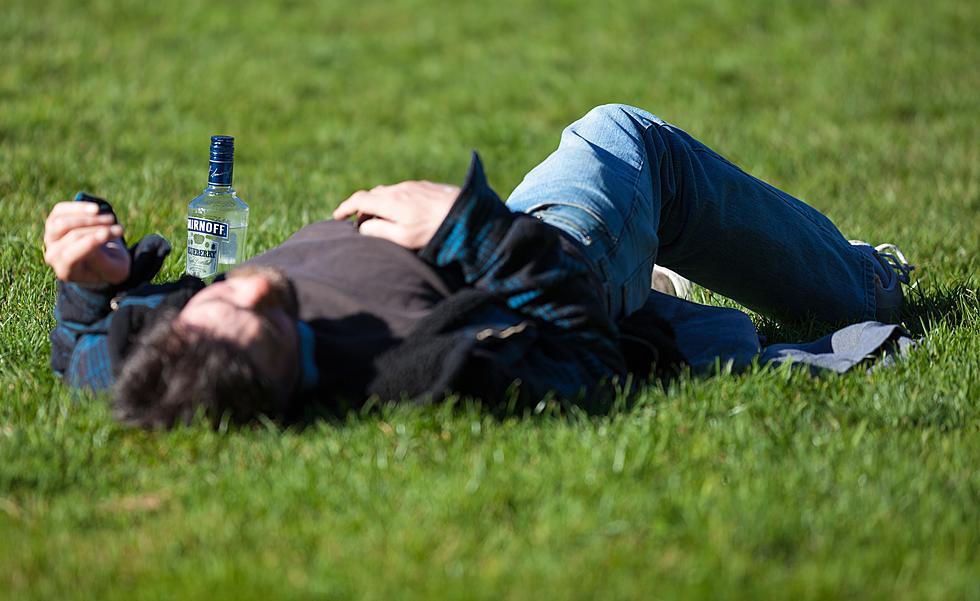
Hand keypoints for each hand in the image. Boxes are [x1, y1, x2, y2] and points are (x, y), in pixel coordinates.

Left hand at [43, 201, 130, 283]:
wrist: (103, 259)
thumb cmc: (110, 266)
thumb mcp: (114, 270)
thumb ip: (104, 259)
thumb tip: (100, 234)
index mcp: (67, 272)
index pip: (70, 257)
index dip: (89, 243)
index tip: (108, 233)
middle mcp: (53, 255)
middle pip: (70, 236)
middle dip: (97, 229)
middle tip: (119, 229)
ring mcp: (51, 237)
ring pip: (62, 222)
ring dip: (89, 218)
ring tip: (111, 219)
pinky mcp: (53, 222)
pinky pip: (61, 210)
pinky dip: (79, 207)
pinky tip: (97, 209)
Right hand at [332, 181, 459, 248]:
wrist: (467, 213)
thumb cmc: (434, 230)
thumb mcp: (402, 237)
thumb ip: (378, 231)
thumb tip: (362, 227)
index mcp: (389, 202)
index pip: (359, 200)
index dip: (344, 208)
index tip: (336, 216)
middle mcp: (398, 189)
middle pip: (372, 195)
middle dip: (361, 207)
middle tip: (359, 223)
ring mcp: (413, 186)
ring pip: (388, 192)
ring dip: (379, 203)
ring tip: (381, 219)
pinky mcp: (425, 186)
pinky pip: (403, 191)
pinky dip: (395, 200)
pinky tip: (404, 213)